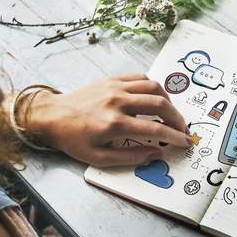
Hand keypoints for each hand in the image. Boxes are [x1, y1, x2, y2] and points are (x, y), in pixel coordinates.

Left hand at [22, 74, 192, 166]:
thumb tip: (156, 154)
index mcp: (114, 124)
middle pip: (160, 104)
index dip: (175, 137)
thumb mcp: (99, 158)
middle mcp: (118, 102)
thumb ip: (131, 157)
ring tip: (170, 114)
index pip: (155, 129)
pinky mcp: (112, 79)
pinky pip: (140, 78)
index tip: (185, 142)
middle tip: (182, 129)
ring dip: (168, 101)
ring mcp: (115, 87)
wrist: (51, 116)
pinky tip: (154, 99)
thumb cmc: (73, 139)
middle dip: (177, 118)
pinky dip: (153, 88)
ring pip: (154, 87)